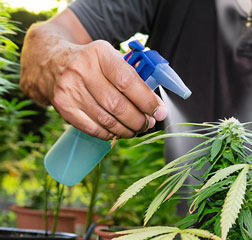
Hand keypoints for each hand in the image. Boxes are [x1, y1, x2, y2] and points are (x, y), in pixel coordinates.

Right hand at [22, 39, 166, 139]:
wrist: (52, 62)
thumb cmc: (92, 63)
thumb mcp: (111, 58)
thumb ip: (134, 77)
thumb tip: (157, 106)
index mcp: (100, 53)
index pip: (128, 81)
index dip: (147, 101)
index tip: (159, 111)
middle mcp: (82, 70)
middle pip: (118, 105)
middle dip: (138, 119)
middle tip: (148, 124)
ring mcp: (70, 89)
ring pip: (106, 119)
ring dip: (126, 129)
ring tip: (136, 129)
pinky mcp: (62, 106)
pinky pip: (92, 127)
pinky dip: (109, 134)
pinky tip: (117, 132)